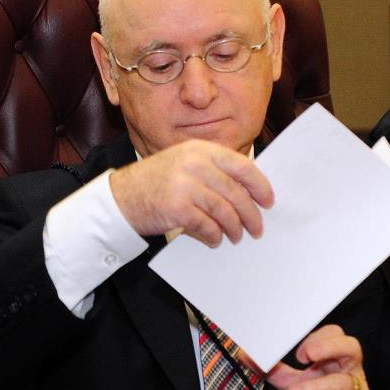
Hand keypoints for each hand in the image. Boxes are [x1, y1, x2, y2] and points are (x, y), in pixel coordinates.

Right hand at [109, 139, 273, 246]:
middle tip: (256, 229)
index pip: (241, 165)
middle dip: (250, 214)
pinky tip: (215, 240)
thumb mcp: (183, 164)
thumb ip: (212, 171)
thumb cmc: (155, 182)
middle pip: (235, 192)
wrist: (120, 196)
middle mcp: (194, 163)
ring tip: (235, 237)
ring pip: (224, 210)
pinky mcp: (176, 207)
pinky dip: (214, 236)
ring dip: (234, 228)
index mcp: (200, 149)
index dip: (259, 185)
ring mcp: (185, 184)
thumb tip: (247, 193)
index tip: (268, 201)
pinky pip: (207, 225)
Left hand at [241, 325, 376, 389]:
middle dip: (328, 347)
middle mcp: (349, 371)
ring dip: (315, 386)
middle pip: (351, 348)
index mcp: (334, 358)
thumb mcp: (294, 384)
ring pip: (343, 382)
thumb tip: (245, 355)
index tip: (298, 352)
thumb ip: (273, 370)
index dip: (318, 337)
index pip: (335, 334)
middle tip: (304, 357)